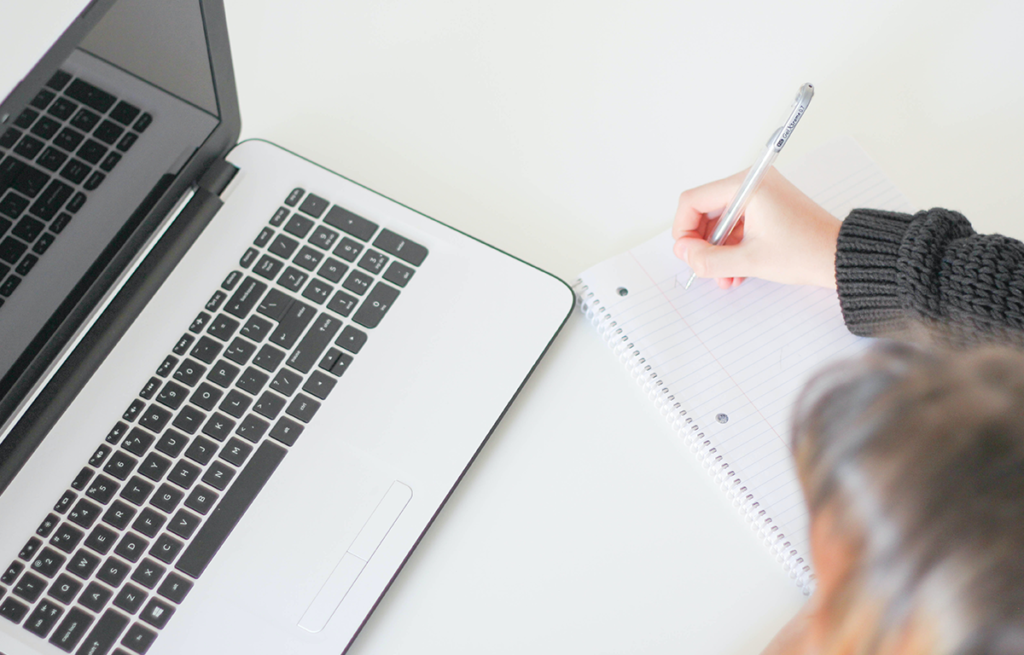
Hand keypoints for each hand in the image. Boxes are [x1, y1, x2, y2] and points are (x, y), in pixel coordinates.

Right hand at [672, 168, 840, 288]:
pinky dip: (732, 247)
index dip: (684, 230)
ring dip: (717, 250)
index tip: (687, 254)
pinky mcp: (767, 207)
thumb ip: (709, 258)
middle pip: (705, 210)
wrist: (840, 257)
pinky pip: (737, 225)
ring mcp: (760, 195)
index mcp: (747, 186)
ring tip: (724, 276)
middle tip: (704, 267)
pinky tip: (735, 271)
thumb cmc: (806, 252)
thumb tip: (684, 252)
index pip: (693, 200)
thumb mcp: (749, 260)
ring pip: (720, 222)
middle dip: (702, 243)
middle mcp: (752, 183)